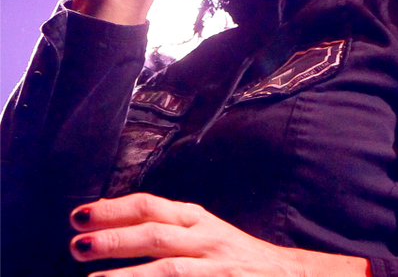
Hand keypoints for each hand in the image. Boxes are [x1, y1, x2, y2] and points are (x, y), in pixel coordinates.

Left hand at [69, 194, 368, 275]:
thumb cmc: (240, 260)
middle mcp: (207, 241)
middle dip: (115, 239)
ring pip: (168, 269)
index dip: (114, 209)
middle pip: (156, 234)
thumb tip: (113, 231)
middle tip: (78, 245)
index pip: (153, 207)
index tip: (80, 215)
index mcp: (200, 221)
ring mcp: (216, 269)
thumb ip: (170, 230)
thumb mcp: (207, 235)